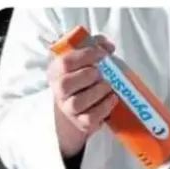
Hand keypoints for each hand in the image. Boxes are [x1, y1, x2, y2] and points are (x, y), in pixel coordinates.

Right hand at [47, 34, 118, 157]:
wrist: (80, 108)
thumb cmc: (84, 78)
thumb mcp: (85, 59)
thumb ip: (95, 46)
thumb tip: (108, 46)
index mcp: (56, 71)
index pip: (65, 62)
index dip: (85, 56)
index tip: (102, 54)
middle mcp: (59, 91)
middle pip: (66, 84)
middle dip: (88, 75)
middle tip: (103, 73)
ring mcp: (68, 108)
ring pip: (78, 102)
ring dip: (97, 92)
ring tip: (109, 86)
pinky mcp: (81, 123)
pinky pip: (90, 117)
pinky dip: (104, 107)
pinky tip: (113, 99)